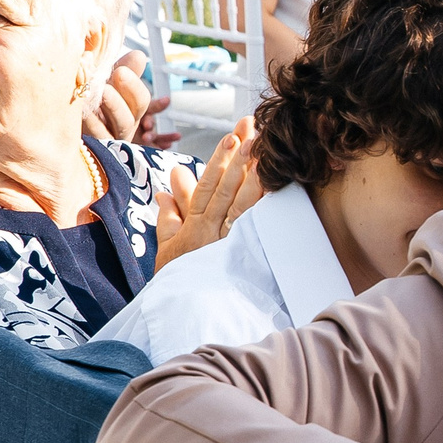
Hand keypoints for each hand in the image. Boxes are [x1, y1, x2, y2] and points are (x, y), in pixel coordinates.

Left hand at [83, 49, 154, 143]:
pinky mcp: (94, 148)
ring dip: (115, 105)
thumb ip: (119, 70)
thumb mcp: (99, 82)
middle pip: (137, 110)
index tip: (121, 69)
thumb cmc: (78, 98)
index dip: (134, 84)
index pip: (140, 98)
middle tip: (119, 73)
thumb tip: (139, 56)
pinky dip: (93, 122)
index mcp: (126, 109)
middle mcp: (121, 124)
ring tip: (103, 90)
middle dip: (129, 91)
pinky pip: (100, 137)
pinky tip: (84, 107)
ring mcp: (110, 138)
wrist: (52, 122)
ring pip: (123, 125)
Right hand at [152, 116, 261, 269]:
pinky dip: (263, 205)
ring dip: (253, 172)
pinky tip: (275, 187)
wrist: (187, 316)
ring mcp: (228, 242)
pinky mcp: (241, 256)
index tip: (231, 137)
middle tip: (251, 126)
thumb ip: (168, 218)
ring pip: (242, 201)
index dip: (220, 160)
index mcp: (195, 226)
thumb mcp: (168, 251)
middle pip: (228, 185)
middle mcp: (212, 230)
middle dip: (240, 155)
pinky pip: (254, 226)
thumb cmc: (178, 284)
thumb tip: (167, 189)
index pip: (209, 185)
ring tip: (263, 147)